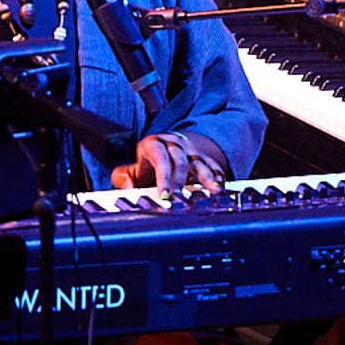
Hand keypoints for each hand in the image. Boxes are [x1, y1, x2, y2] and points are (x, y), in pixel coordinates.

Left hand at [110, 131, 224, 193]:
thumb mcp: (129, 169)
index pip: (160, 159)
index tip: (165, 195)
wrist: (165, 149)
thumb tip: (128, 188)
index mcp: (153, 145)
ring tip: (214, 190)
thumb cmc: (145, 165)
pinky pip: (213, 165)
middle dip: (182, 181)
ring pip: (200, 162)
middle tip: (182, 200)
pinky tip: (221, 187)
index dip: (164, 177)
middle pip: (181, 161)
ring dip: (207, 177)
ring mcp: (190, 150)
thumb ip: (122, 178)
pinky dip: (218, 176)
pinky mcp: (203, 157)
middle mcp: (174, 145)